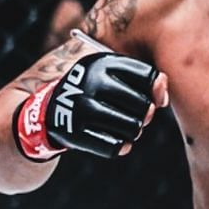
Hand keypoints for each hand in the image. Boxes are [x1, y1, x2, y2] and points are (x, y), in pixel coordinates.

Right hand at [13, 51, 168, 159]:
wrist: (47, 111)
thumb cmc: (96, 92)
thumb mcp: (115, 78)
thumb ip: (147, 83)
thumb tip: (162, 94)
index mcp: (102, 62)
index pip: (148, 77)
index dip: (155, 91)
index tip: (148, 96)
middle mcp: (90, 82)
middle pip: (145, 106)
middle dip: (146, 115)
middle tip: (137, 116)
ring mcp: (80, 108)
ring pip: (133, 128)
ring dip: (134, 132)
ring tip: (127, 128)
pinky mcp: (73, 132)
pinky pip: (114, 146)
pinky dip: (121, 146)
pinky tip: (118, 142)